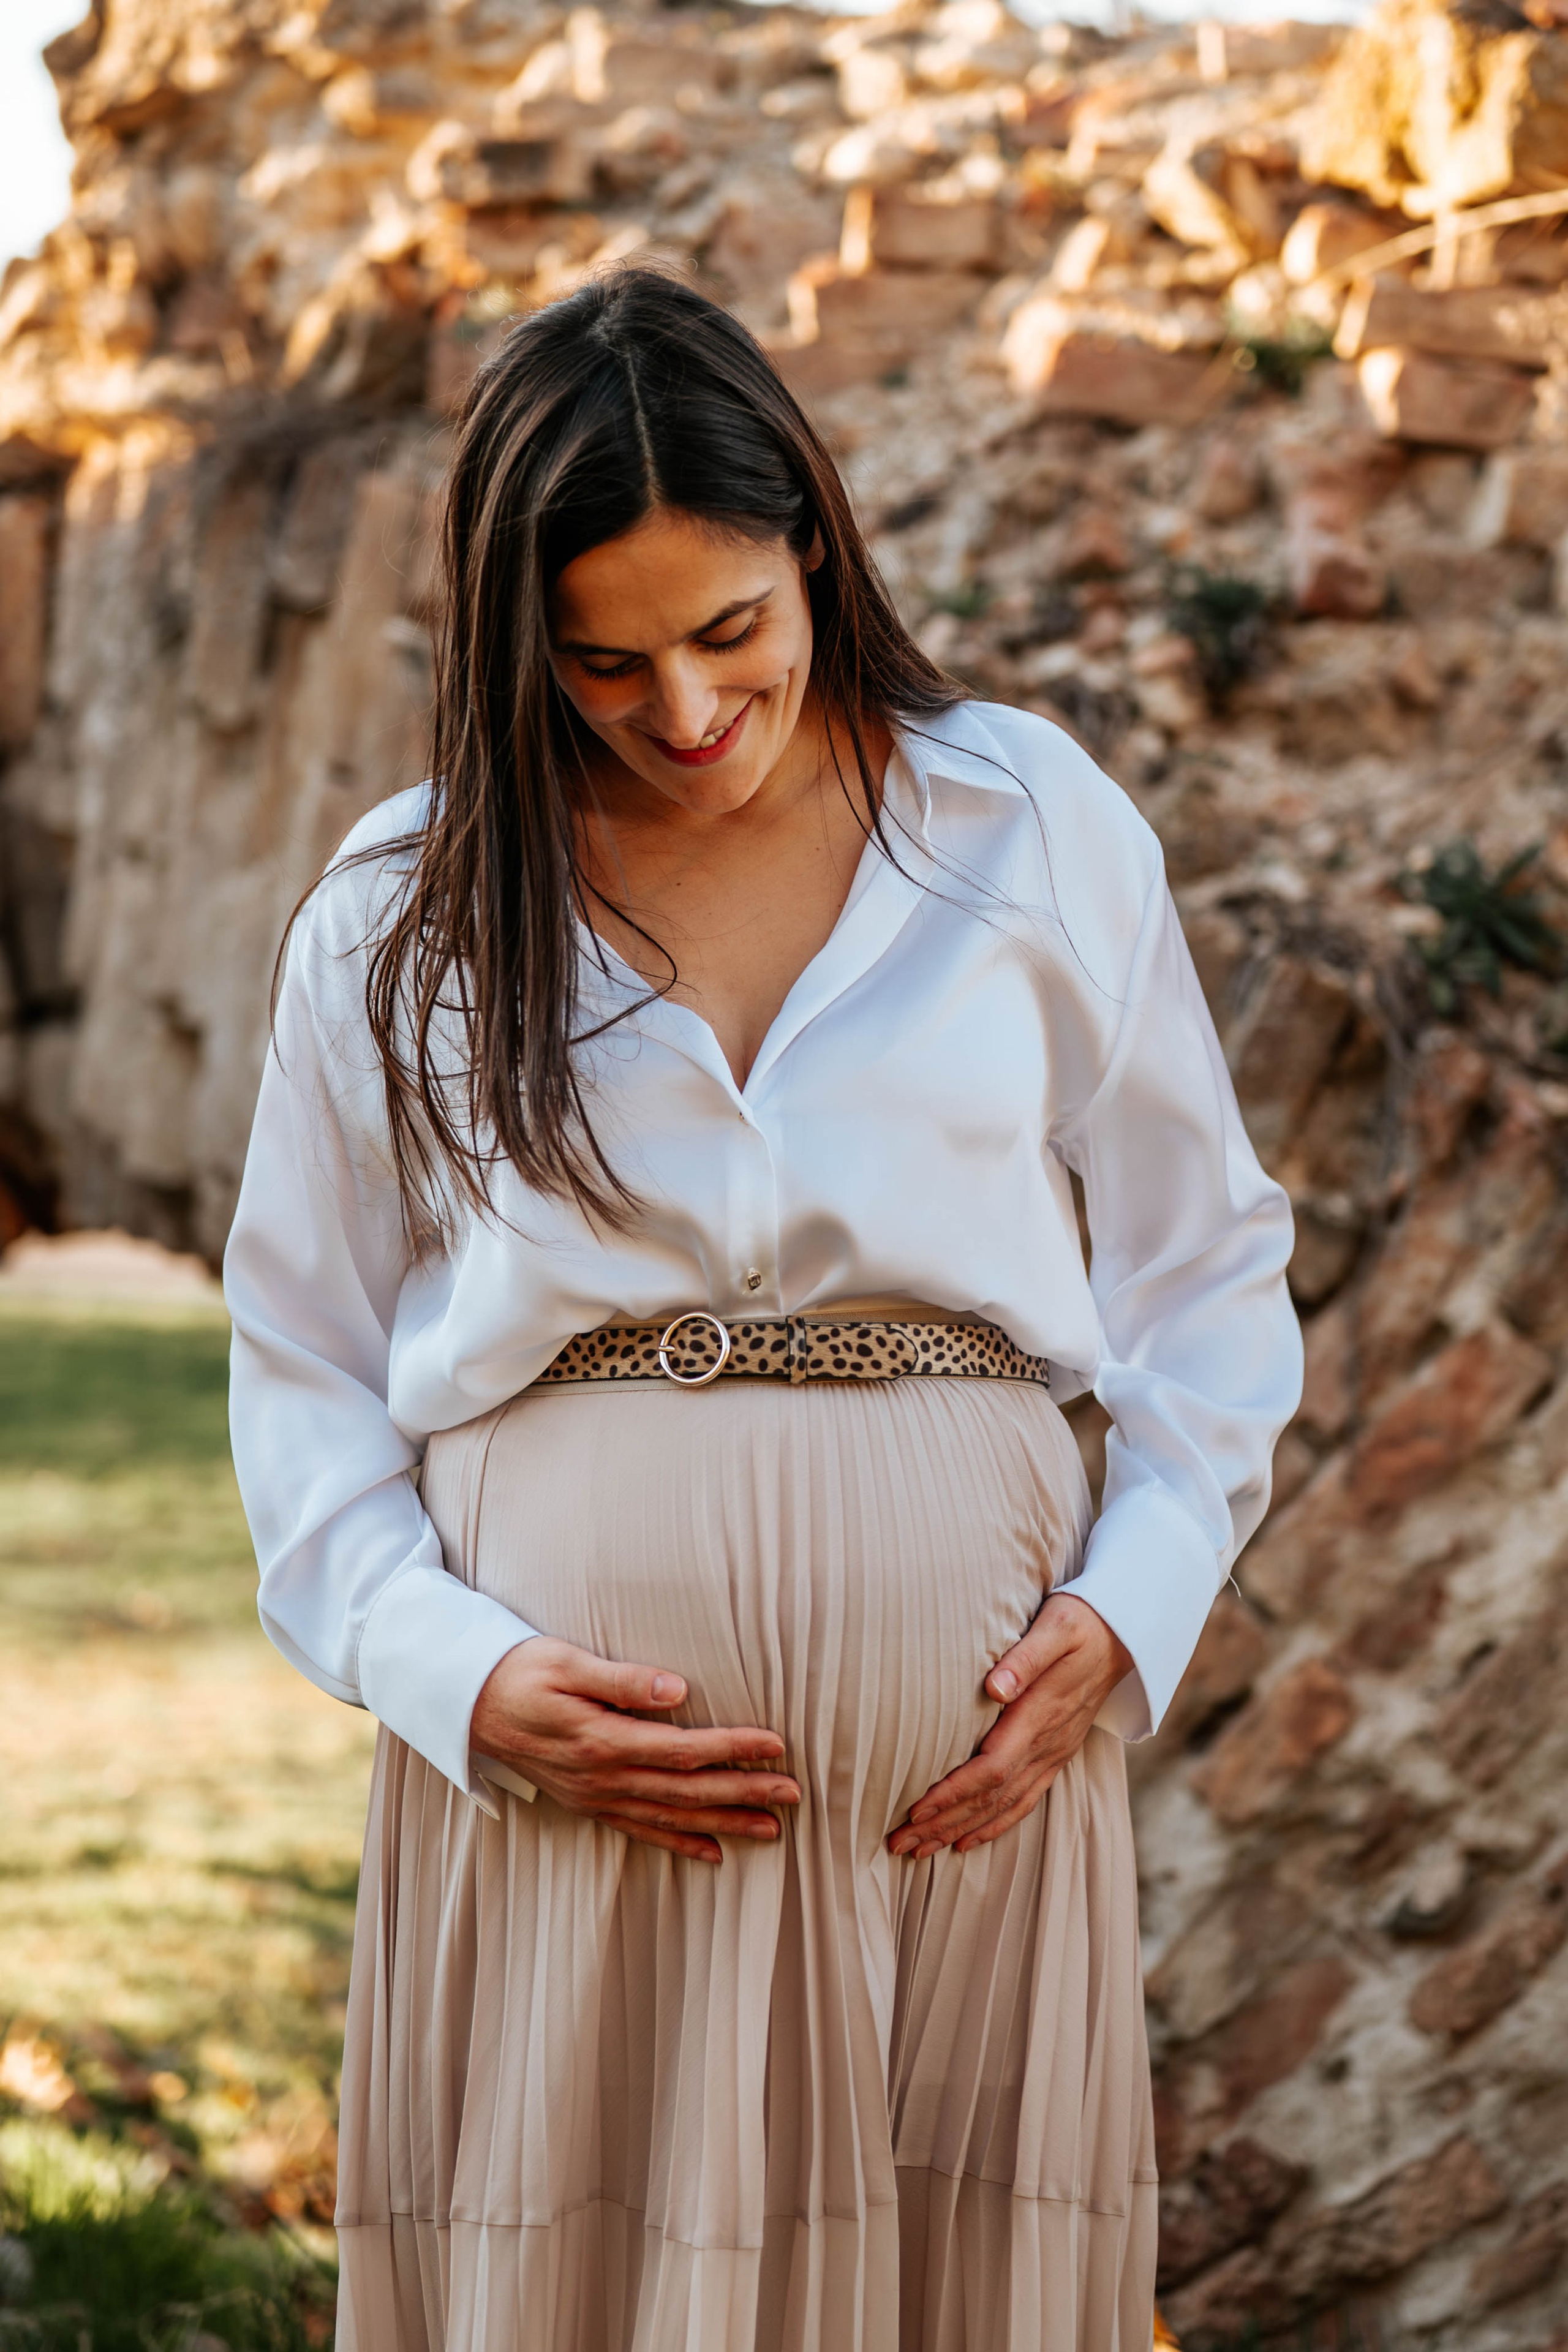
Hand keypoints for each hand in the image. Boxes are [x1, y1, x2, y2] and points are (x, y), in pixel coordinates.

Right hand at [470, 1638, 798, 1863]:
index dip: (731, 1748)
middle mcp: (604, 1777)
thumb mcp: (565, 1661)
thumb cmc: (519, 1672)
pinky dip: (679, 1843)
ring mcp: (596, 1796)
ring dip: (723, 1823)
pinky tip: (712, 1853)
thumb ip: (621, 1678)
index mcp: (602, 1740)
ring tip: (770, 1830)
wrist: (467, 1705)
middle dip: (743, 1793)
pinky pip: (641, 1830)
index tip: (775, 1746)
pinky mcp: (589, 1802)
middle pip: (686, 1789)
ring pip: (671, 1816)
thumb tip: (676, 1690)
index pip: (682, 1749)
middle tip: (792, 1794)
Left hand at [887, 1595, 1131, 1860]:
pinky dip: (995, 1825)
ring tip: (921, 1851)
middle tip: (901, 1844)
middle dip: (945, 1824)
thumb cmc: (1082, 1623)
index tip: (917, 1810)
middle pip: (991, 1797)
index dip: (954, 1793)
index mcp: (1039, 1715)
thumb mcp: (1057, 1628)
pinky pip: (1025, 1800)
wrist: (1124, 1636)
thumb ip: (1025, 1659)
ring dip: (962, 1831)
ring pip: (1005, 1806)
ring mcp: (1053, 1753)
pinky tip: (968, 1840)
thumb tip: (995, 1688)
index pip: (992, 1768)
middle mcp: (1047, 1744)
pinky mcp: (1056, 1754)